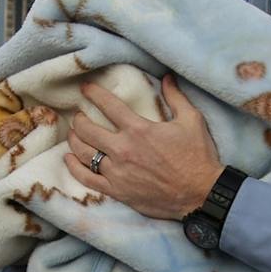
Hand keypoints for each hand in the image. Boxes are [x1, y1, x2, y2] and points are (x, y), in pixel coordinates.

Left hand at [65, 75, 221, 219]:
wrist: (201, 194)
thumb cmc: (198, 157)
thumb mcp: (192, 121)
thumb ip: (176, 98)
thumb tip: (167, 77)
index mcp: (139, 129)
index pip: (108, 105)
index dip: (94, 94)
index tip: (86, 89)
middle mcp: (123, 149)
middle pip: (88, 129)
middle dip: (79, 119)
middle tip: (79, 115)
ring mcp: (117, 172)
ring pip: (83, 152)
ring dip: (74, 140)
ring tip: (74, 134)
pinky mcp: (117, 190)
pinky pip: (87, 178)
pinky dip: (74, 167)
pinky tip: (69, 159)